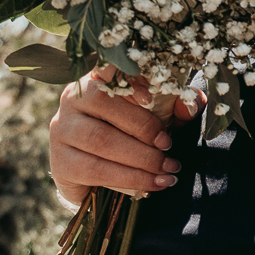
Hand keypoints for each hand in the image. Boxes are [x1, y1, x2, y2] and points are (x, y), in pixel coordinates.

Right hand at [47, 67, 191, 204]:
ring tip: (168, 170)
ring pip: (101, 140)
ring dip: (141, 158)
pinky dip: (130, 178)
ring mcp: (61, 131)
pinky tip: (153, 185)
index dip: (126, 80)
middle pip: (104, 105)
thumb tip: (193, 103)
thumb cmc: (130, 136)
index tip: (150, 97)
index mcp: (95, 81)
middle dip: (144, 128)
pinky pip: (96, 169)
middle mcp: (71, 100)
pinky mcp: (61, 162)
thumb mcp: (155, 117)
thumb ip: (175, 107)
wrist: (96, 176)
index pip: (106, 70)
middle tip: (170, 148)